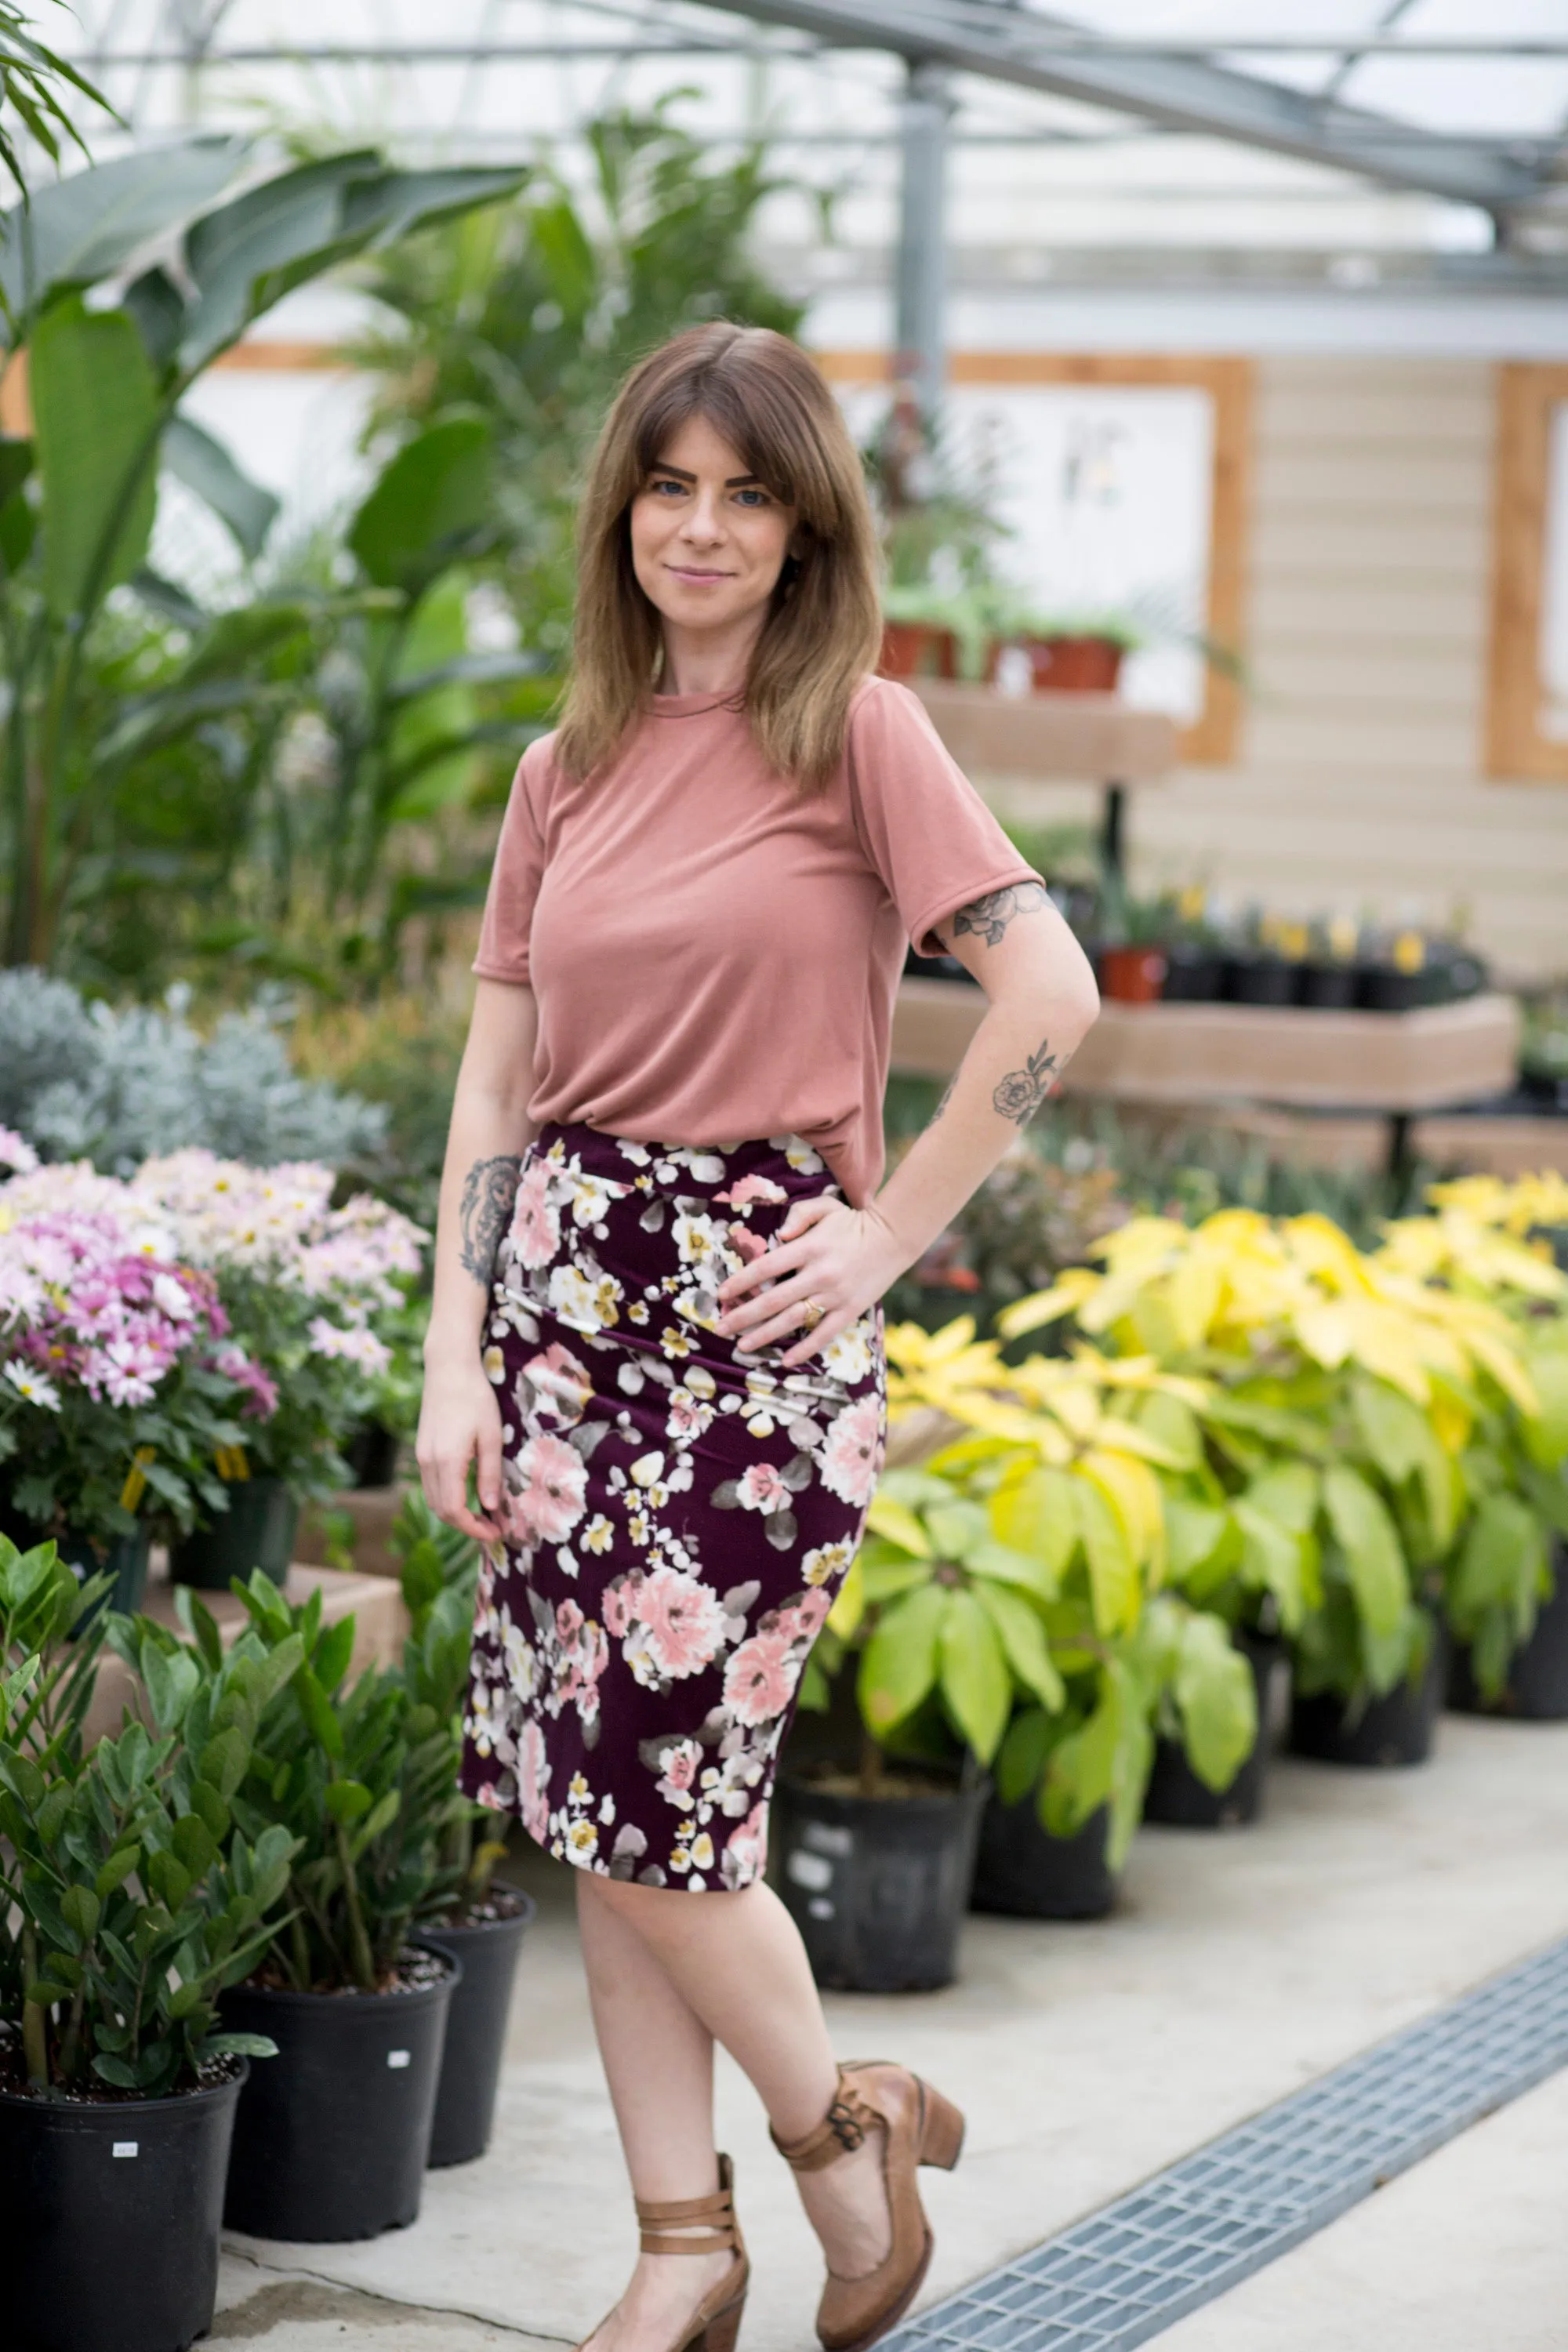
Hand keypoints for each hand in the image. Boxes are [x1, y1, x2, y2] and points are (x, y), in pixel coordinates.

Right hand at [416, 1354, 505, 1544]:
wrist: (448, 1368)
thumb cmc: (475, 1398)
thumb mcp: (491, 1436)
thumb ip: (490, 1474)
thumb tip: (490, 1507)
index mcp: (446, 1461)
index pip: (454, 1511)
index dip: (473, 1528)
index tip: (494, 1533)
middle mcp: (428, 1463)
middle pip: (441, 1510)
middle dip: (466, 1526)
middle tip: (493, 1528)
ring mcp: (421, 1456)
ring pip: (434, 1499)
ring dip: (455, 1514)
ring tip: (482, 1516)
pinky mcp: (422, 1449)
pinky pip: (431, 1485)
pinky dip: (447, 1497)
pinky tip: (467, 1494)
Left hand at [716, 1196, 908, 1367]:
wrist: (894, 1238)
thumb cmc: (853, 1222)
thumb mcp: (826, 1207)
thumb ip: (799, 1215)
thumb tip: (777, 1235)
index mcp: (810, 1247)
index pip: (767, 1267)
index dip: (742, 1281)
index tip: (722, 1294)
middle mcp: (819, 1274)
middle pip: (774, 1299)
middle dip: (743, 1316)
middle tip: (721, 1327)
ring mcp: (835, 1295)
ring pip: (793, 1320)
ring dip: (765, 1335)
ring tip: (742, 1346)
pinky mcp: (850, 1310)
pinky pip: (824, 1334)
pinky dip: (805, 1348)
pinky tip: (785, 1360)